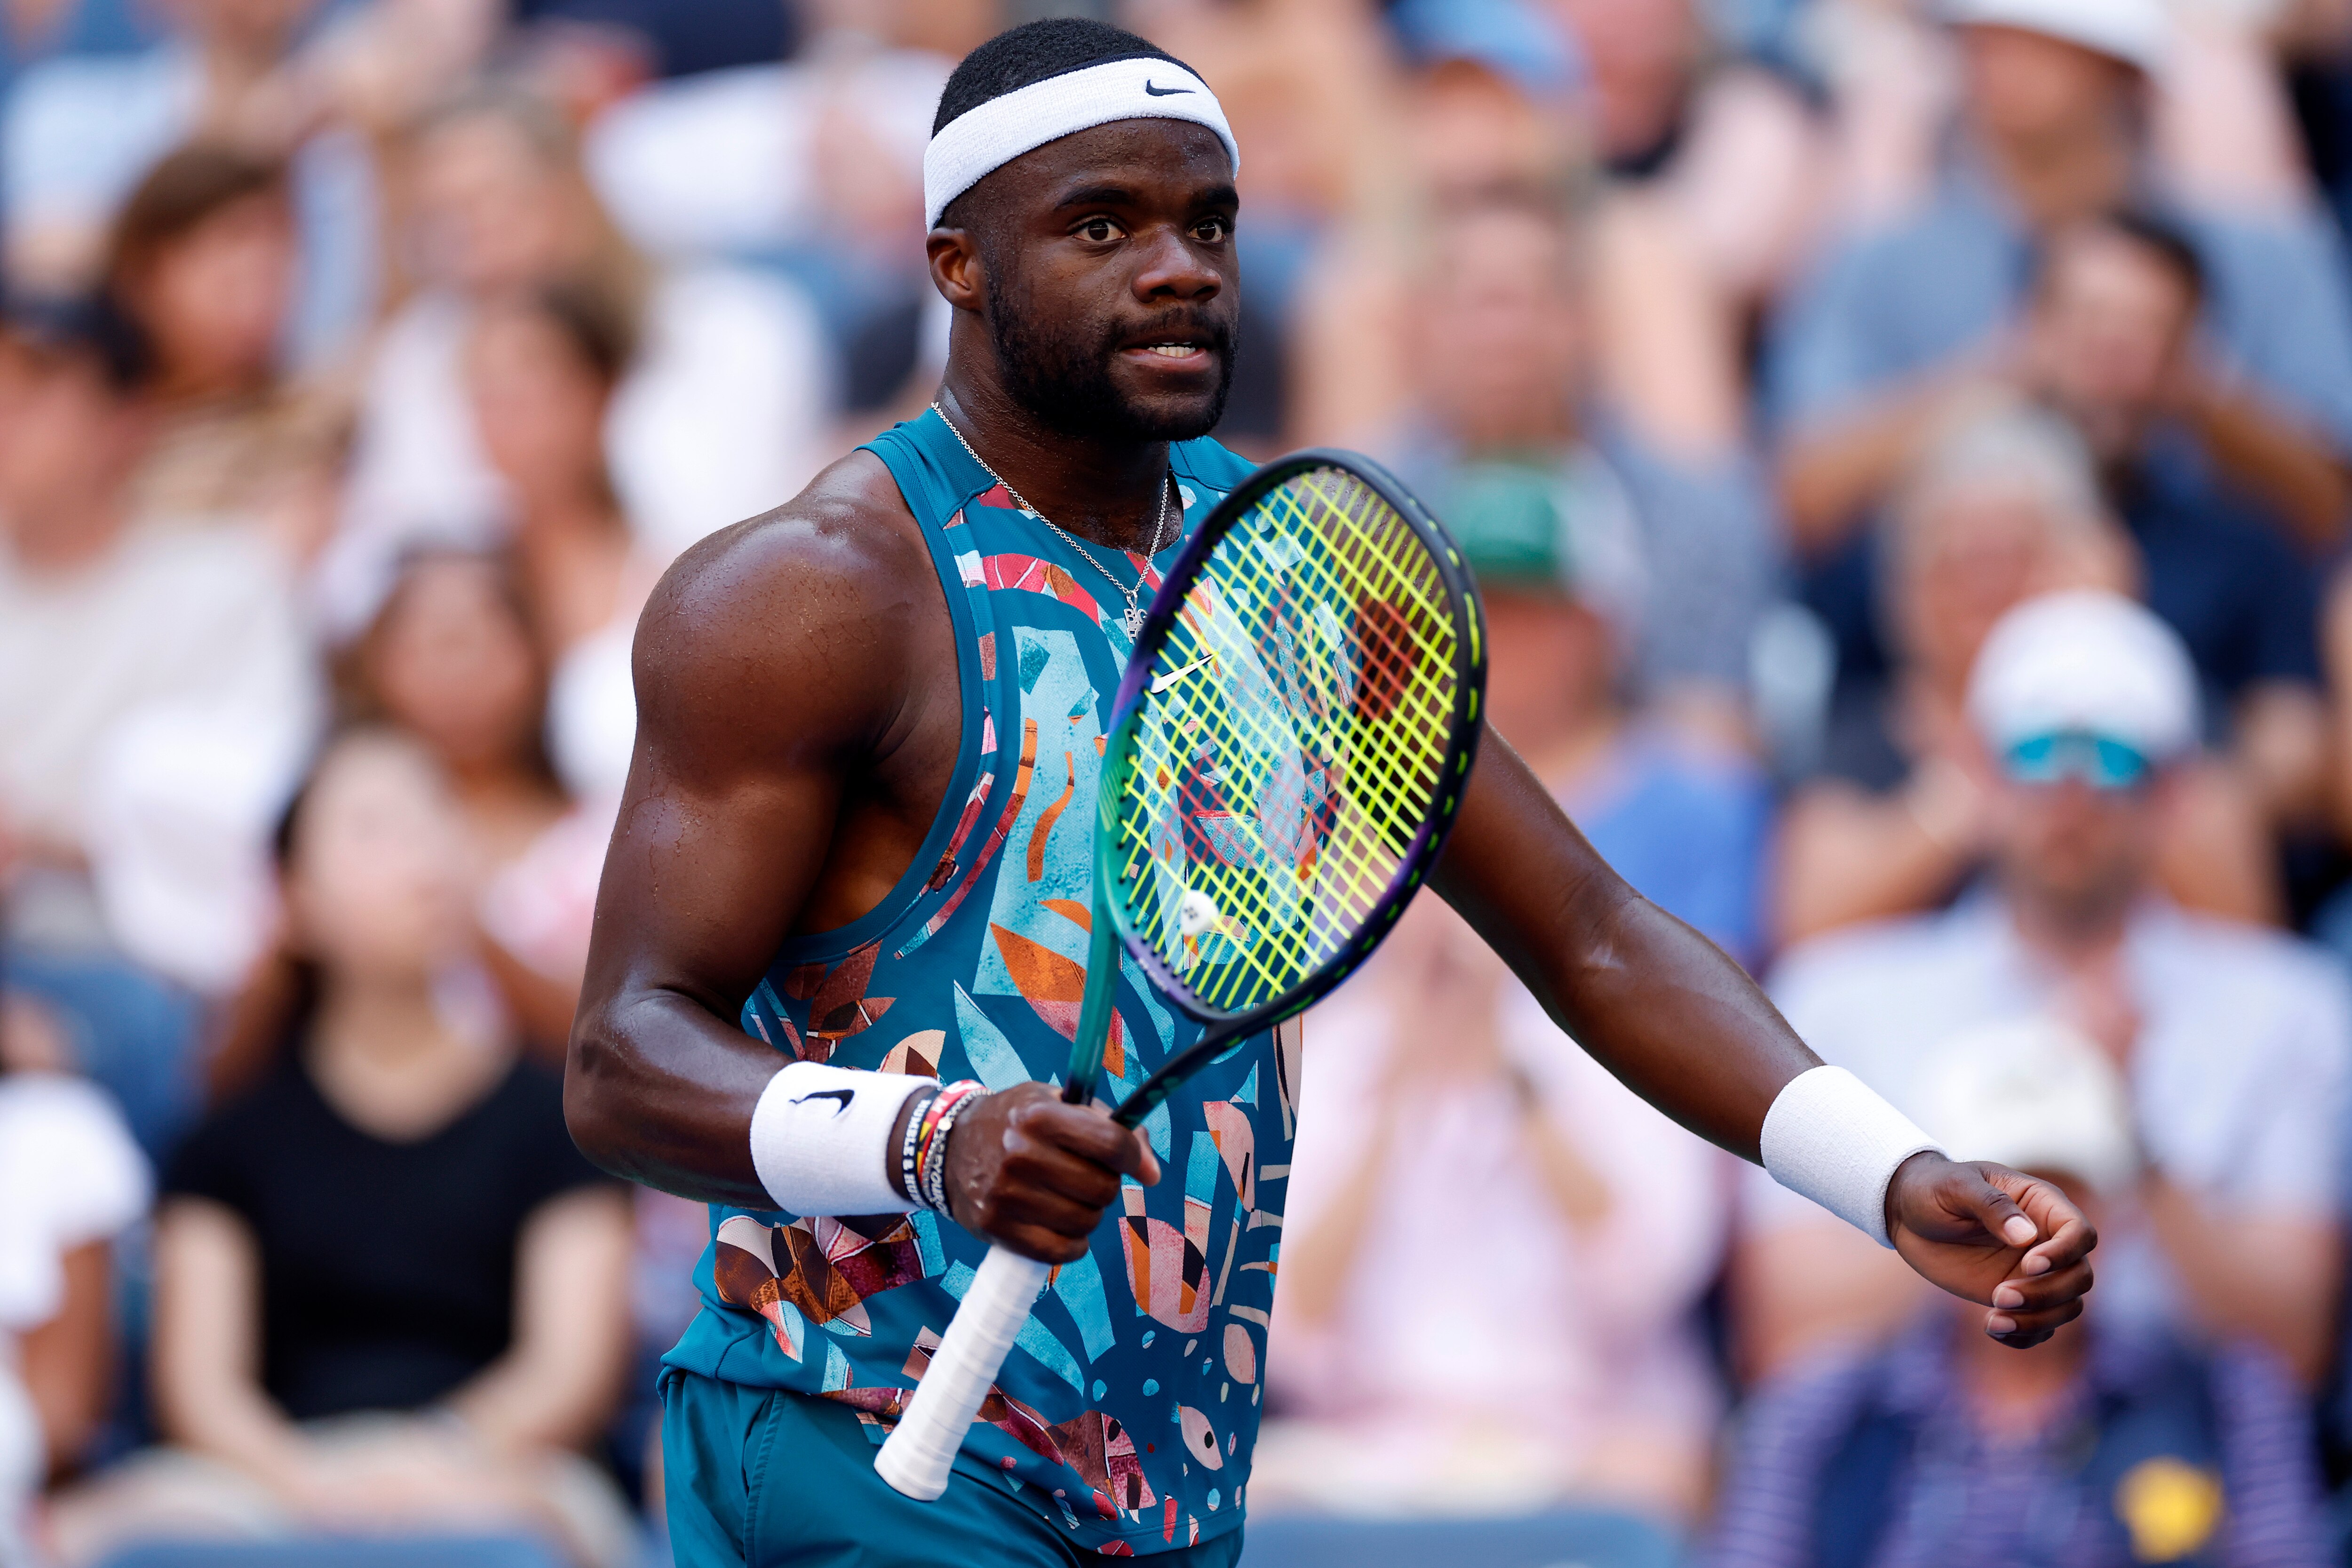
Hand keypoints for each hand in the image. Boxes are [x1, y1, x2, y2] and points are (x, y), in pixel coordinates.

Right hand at [941, 1084, 1160, 1262]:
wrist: (947, 1148)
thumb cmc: (1016, 1122)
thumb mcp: (1056, 1103)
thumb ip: (1109, 1126)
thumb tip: (1152, 1173)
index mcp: (1038, 1116)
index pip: (1110, 1143)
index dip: (1134, 1157)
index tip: (1139, 1164)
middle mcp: (1020, 1154)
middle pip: (1102, 1188)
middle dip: (1106, 1184)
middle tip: (1088, 1177)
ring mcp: (1005, 1195)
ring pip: (1086, 1222)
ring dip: (1088, 1214)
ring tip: (1068, 1197)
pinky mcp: (996, 1228)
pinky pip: (1061, 1252)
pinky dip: (1072, 1243)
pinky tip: (1061, 1224)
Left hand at [1884, 1153, 2095, 1346]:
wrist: (1906, 1214)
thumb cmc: (1932, 1189)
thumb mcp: (1955, 1187)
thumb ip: (1992, 1205)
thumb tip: (2027, 1235)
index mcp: (2041, 1205)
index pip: (2080, 1233)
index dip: (2065, 1253)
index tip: (2029, 1265)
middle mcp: (2046, 1241)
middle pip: (2079, 1277)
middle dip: (2048, 1293)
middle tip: (1999, 1295)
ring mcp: (2033, 1272)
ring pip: (2067, 1306)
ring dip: (2038, 1320)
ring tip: (1994, 1320)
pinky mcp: (2016, 1296)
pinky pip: (2040, 1326)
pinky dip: (2026, 1336)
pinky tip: (1994, 1329)